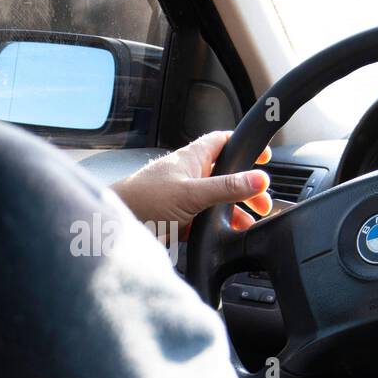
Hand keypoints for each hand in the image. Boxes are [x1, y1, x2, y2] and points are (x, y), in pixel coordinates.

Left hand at [110, 131, 271, 241]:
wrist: (112, 226)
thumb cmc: (143, 200)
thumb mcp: (192, 193)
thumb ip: (226, 187)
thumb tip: (259, 179)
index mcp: (191, 158)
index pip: (222, 142)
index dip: (243, 145)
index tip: (264, 156)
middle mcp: (188, 175)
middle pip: (225, 175)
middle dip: (246, 188)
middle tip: (262, 202)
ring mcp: (182, 197)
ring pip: (216, 200)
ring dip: (233, 210)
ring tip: (250, 223)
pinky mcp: (177, 219)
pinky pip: (204, 220)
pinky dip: (218, 226)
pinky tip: (227, 235)